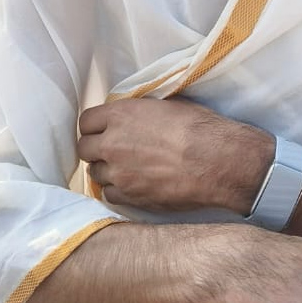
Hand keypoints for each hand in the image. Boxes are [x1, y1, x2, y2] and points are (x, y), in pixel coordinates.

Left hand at [77, 97, 272, 211]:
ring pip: (95, 174)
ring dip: (107, 170)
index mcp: (121, 115)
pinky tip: (135, 184)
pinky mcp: (129, 197)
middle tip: (113, 149)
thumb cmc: (199, 128)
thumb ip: (142, 111)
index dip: (95, 125)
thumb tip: (137, 114)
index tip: (104, 128)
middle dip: (96, 148)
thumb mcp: (169, 105)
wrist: (217, 161)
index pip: (86, 120)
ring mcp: (118, 173)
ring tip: (127, 168)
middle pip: (84, 148)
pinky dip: (118, 190)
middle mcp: (113, 143)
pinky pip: (110, 195)